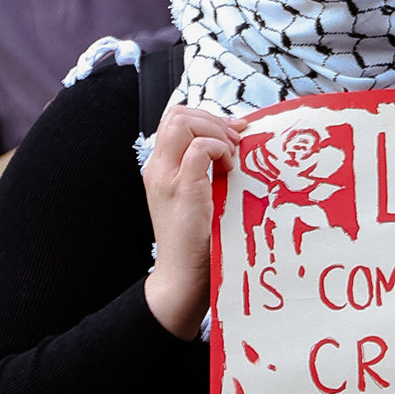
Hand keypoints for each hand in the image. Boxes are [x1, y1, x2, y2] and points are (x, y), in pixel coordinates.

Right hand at [142, 95, 242, 338]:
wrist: (181, 279)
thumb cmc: (197, 244)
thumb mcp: (199, 200)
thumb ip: (207, 175)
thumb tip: (236, 150)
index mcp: (161, 169)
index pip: (174, 120)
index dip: (206, 119)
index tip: (233, 135)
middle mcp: (158, 169)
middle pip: (176, 114)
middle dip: (212, 119)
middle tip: (235, 142)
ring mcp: (167, 178)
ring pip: (183, 122)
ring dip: (215, 131)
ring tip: (232, 155)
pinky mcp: (182, 191)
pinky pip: (199, 149)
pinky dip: (219, 149)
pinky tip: (230, 169)